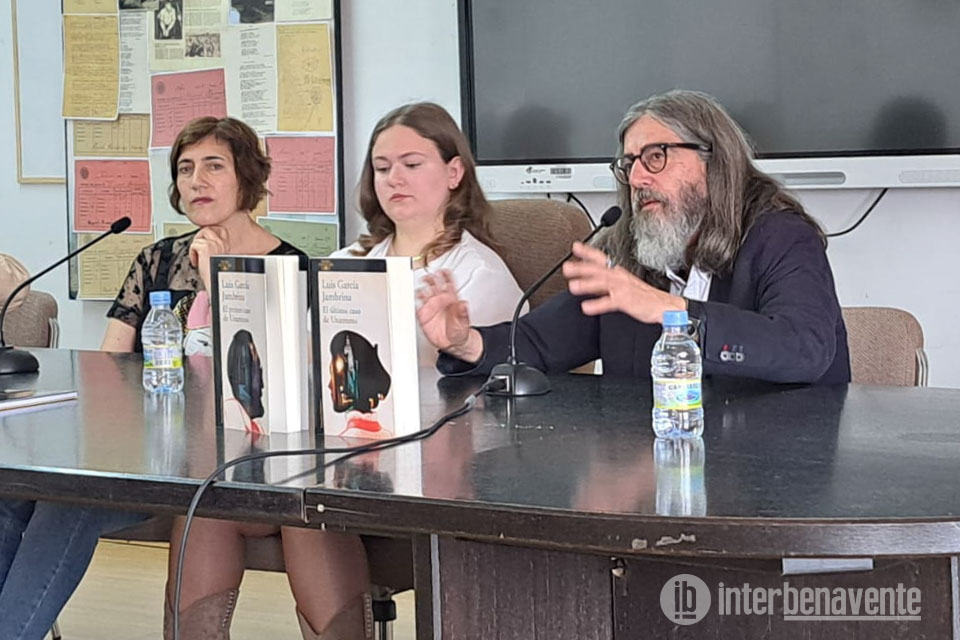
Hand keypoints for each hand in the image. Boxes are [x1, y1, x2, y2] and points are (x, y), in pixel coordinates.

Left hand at [189, 226, 230, 291]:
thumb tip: (205, 242)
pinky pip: (194, 245)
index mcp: (226, 244)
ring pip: (199, 236)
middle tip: (198, 248)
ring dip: (195, 246)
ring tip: (197, 256)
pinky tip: (196, 262)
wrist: (216, 283)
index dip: (210, 232)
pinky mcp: (205, 247)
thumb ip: (215, 248)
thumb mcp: (218, 257)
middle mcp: (221, 242)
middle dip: (200, 237)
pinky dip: (192, 253)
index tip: (206, 241)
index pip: (220, 229)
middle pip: (207, 228)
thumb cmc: (216, 274)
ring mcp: (214, 243)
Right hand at [416, 270, 482, 362]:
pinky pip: (417, 306)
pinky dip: (415, 303)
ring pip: (424, 293)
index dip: (446, 275)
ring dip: (422, 290)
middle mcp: (440, 300)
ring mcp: (431, 307)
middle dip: (430, 279)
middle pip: (434, 284)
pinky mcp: (424, 315)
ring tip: (421, 291)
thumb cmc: (459, 330)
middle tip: (428, 277)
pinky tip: (414, 301)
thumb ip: (463, 313)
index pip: (448, 283)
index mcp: (451, 298)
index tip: (443, 271)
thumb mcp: (463, 322)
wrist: (452, 343)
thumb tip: (464, 304)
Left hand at [562, 242, 685, 323]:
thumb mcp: (623, 284)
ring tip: (573, 286)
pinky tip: (586, 307)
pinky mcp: (626, 301)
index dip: (588, 252)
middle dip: (581, 267)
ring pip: (602, 283)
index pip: (601, 258)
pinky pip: (610, 302)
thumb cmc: (644, 296)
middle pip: (598, 269)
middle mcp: (619, 277)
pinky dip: (597, 304)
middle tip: (566, 267)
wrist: (664, 305)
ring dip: (587, 284)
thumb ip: (604, 282)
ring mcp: (623, 288)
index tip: (575, 247)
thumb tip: (586, 281)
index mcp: (618, 272)